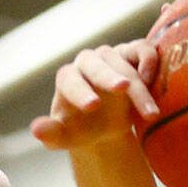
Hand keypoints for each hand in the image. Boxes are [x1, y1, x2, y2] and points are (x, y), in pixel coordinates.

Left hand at [30, 41, 159, 150]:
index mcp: (68, 79)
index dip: (80, 92)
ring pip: (123, 63)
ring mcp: (111, 57)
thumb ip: (51, 133)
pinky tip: (151, 78)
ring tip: (150, 115)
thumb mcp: (66, 137)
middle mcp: (88, 63)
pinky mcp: (133, 55)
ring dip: (138, 87)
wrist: (105, 124)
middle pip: (97, 65)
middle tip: (123, 88)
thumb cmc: (82, 129)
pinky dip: (149, 59)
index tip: (93, 106)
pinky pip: (142, 49)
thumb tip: (36, 130)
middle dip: (110, 76)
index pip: (70, 81)